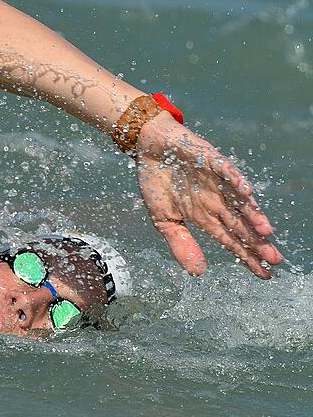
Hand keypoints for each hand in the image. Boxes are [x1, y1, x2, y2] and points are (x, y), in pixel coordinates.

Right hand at [135, 112, 282, 277]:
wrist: (148, 148)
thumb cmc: (156, 182)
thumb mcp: (164, 220)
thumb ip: (180, 243)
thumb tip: (198, 273)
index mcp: (204, 216)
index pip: (231, 240)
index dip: (246, 256)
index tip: (264, 274)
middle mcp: (215, 200)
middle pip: (240, 224)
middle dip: (257, 241)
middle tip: (274, 259)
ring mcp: (215, 180)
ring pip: (239, 200)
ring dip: (252, 214)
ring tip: (265, 230)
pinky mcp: (210, 160)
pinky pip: (225, 170)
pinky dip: (235, 180)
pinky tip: (245, 192)